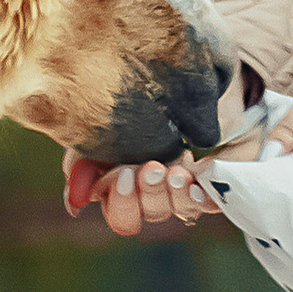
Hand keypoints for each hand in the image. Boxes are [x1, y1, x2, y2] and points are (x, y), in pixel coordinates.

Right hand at [64, 68, 252, 236]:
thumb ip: (84, 159)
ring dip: (173, 191)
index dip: (120, 202)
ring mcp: (185, 189)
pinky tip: (197, 175)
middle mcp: (154, 192)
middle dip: (147, 195)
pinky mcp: (216, 181)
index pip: (119, 214)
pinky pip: (208, 201)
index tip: (124, 174)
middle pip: (149, 217)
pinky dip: (200, 191)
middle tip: (153, 168)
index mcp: (125, 182)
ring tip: (178, 169)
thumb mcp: (106, 122)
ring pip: (176, 211)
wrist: (194, 74)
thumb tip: (75, 201)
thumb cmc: (145, 97)